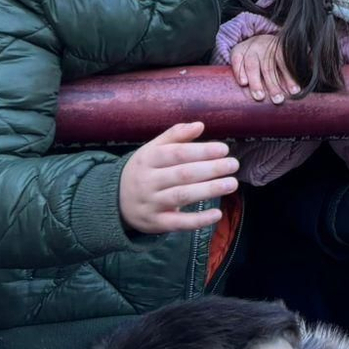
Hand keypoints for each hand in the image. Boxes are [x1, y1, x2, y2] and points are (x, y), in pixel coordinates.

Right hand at [119, 121, 239, 234]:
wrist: (115, 201)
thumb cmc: (143, 171)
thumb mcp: (152, 150)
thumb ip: (175, 136)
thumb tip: (200, 125)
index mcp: (147, 159)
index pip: (177, 154)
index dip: (201, 151)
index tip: (223, 149)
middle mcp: (147, 181)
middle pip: (182, 174)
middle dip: (210, 169)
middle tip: (233, 164)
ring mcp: (150, 203)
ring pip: (181, 196)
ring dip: (209, 190)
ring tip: (232, 184)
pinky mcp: (156, 223)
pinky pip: (178, 223)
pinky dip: (198, 220)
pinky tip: (217, 214)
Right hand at [230, 32, 299, 103]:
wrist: (254, 40)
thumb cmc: (273, 53)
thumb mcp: (287, 54)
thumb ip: (299, 61)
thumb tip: (315, 65)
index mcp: (279, 47)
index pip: (286, 63)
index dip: (290, 78)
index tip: (294, 92)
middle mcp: (264, 46)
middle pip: (269, 67)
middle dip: (273, 85)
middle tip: (278, 100)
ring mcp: (250, 49)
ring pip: (253, 66)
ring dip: (256, 82)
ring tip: (260, 96)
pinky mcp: (237, 51)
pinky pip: (237, 61)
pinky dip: (239, 72)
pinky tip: (243, 83)